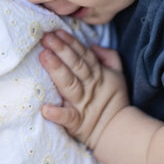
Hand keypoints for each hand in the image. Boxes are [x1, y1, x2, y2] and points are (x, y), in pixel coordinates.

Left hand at [39, 29, 129, 149]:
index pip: (83, 55)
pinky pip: (68, 117)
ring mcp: (82, 104)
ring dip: (57, 70)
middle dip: (61, 50)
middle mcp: (89, 86)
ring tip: (44, 56)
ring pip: (69, 84)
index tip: (57, 31)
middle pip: (75, 66)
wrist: (119, 131)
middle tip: (46, 38)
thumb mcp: (118, 75)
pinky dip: (57, 114)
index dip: (70, 43)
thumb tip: (94, 45)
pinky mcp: (77, 122)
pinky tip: (45, 108)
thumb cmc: (114, 100)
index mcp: (97, 74)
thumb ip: (109, 57)